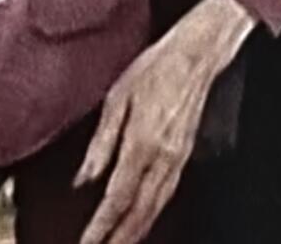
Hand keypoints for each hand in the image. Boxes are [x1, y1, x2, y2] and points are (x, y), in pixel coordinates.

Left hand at [74, 0, 256, 243]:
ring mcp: (178, 159)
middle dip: (119, 238)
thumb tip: (83, 179)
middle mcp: (163, 159)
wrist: (197, 55)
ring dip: (137, 232)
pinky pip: (167, 195)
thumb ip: (100, 144)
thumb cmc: (154, 69)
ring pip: (156, 208)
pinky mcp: (185, 156)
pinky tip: (144, 222)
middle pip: (139, 212)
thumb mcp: (117, 99)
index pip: (117, 198)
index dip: (101, 226)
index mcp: (142, 144)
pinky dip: (153, 215)